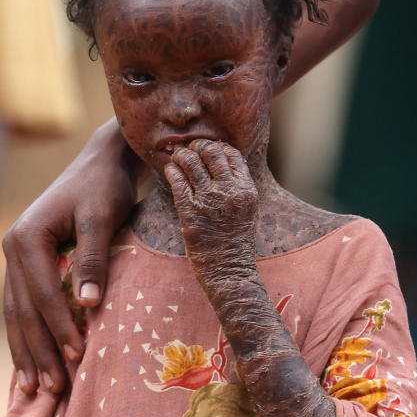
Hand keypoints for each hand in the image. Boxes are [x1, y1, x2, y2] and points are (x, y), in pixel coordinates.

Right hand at [3, 119, 139, 393]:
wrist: (99, 163)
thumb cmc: (104, 187)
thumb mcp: (103, 217)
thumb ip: (93, 259)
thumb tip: (88, 305)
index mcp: (27, 237)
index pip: (42, 293)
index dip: (59, 328)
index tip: (78, 357)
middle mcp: (13, 248)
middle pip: (23, 311)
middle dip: (38, 352)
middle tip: (52, 389)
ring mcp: (14, 258)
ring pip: (16, 314)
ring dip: (26, 353)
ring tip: (36, 389)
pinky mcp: (25, 266)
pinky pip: (21, 308)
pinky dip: (26, 338)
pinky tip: (32, 365)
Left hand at [165, 141, 257, 296]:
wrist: (228, 269)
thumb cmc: (235, 241)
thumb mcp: (247, 210)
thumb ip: (238, 187)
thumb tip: (225, 162)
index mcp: (246, 189)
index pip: (231, 154)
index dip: (217, 147)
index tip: (207, 150)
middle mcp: (229, 191)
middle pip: (211, 152)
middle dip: (197, 146)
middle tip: (189, 150)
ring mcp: (208, 201)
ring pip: (191, 162)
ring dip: (181, 155)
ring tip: (176, 158)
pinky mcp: (190, 212)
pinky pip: (177, 181)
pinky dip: (171, 170)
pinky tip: (170, 170)